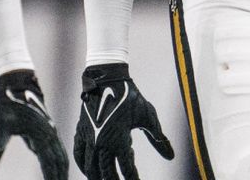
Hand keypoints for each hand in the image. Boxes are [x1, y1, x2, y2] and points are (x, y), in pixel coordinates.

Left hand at [0, 69, 68, 179]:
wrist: (18, 83)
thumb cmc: (9, 103)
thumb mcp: (1, 125)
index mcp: (41, 134)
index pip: (50, 161)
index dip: (52, 176)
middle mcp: (49, 134)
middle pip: (60, 160)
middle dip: (60, 176)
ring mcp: (50, 132)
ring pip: (60, 155)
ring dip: (61, 169)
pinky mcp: (45, 131)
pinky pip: (56, 150)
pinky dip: (58, 162)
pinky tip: (54, 169)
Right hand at [73, 63, 173, 178]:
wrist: (107, 79)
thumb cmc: (131, 97)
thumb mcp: (148, 116)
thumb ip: (159, 138)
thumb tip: (171, 156)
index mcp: (120, 140)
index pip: (127, 171)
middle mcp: (102, 144)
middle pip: (106, 174)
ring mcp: (89, 139)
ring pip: (90, 169)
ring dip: (98, 177)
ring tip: (107, 179)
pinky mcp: (81, 132)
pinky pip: (78, 156)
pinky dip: (83, 166)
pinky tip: (90, 169)